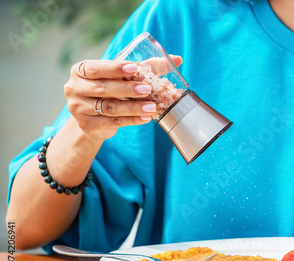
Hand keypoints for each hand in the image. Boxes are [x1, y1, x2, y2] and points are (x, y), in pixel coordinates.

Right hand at [64, 56, 181, 140]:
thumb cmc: (110, 90)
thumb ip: (146, 67)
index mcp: (80, 71)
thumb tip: (176, 59)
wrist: (93, 119)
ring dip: (133, 107)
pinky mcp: (87, 126)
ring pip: (110, 107)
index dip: (115, 68)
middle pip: (103, 88)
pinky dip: (132, 120)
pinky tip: (146, 118)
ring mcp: (78, 108)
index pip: (96, 68)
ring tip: (152, 106)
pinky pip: (113, 122)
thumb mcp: (122, 77)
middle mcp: (74, 88)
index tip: (134, 68)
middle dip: (127, 88)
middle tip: (147, 89)